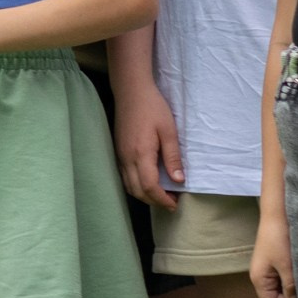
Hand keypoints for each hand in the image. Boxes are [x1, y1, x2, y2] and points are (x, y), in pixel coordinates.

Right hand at [112, 81, 183, 208]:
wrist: (131, 92)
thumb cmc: (153, 108)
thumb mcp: (169, 131)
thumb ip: (173, 157)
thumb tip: (179, 180)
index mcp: (141, 154)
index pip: (149, 186)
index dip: (162, 199)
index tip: (174, 205)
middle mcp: (127, 158)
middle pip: (137, 190)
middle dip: (153, 201)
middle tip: (171, 203)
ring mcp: (120, 155)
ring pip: (129, 185)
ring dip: (144, 195)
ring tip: (161, 194)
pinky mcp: (118, 151)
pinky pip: (124, 177)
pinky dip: (136, 186)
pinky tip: (148, 181)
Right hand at [250, 212, 295, 297]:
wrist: (278, 216)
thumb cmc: (279, 240)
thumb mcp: (287, 266)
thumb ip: (290, 285)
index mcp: (259, 279)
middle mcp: (260, 276)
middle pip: (275, 294)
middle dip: (290, 291)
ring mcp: (267, 268)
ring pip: (281, 284)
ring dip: (292, 281)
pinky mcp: (274, 261)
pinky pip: (283, 275)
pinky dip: (292, 273)